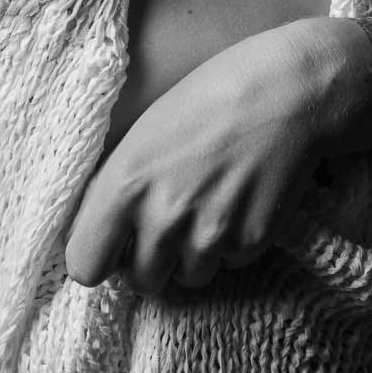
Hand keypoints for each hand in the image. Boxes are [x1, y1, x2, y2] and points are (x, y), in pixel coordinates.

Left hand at [64, 19, 360, 293]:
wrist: (286, 90)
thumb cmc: (209, 96)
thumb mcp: (142, 131)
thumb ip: (116, 183)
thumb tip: (98, 225)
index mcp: (124, 183)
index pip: (85, 264)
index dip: (98, 256)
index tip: (112, 244)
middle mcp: (163, 217)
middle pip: (141, 281)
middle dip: (149, 260)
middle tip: (166, 224)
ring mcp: (210, 234)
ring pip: (188, 277)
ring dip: (192, 255)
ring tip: (207, 205)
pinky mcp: (251, 242)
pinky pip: (228, 264)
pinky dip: (230, 244)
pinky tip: (238, 201)